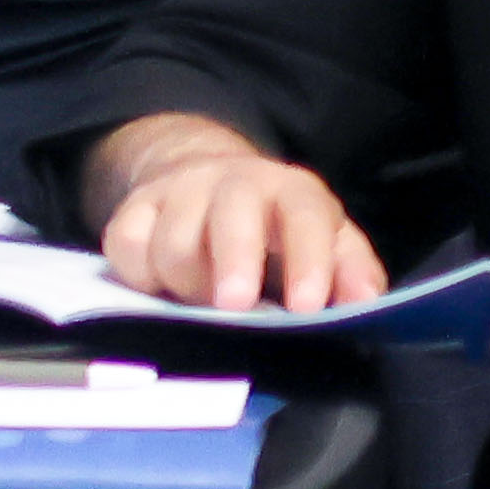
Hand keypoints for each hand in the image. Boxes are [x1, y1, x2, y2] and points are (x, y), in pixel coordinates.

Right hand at [88, 118, 387, 312]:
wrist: (209, 182)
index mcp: (290, 191)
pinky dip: (141, 276)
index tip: (307, 306)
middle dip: (234, 261)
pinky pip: (125, 248)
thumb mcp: (328, 242)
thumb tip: (364, 303)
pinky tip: (162, 288)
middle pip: (230, 216)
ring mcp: (178, 192)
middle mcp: (233, 182)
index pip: (304, 217)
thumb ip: (350, 271)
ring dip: (187, 285)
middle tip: (235, 306)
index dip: (308, 261)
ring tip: (204, 303)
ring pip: (172, 242)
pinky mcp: (132, 209)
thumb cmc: (278, 230)